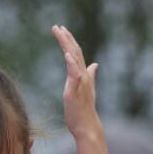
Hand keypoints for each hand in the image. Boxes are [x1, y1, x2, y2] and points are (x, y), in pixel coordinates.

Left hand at [53, 24, 102, 142]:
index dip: (69, 41)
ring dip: (67, 45)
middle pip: (75, 52)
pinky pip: (74, 76)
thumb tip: (94, 64)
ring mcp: (80, 83)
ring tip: (60, 33)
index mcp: (83, 75)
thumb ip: (90, 75)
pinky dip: (72, 64)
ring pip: (74, 59)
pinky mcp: (74, 92)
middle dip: (66, 38)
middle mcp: (83, 76)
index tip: (62, 30)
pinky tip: (67, 54)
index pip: (76, 53)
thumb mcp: (85, 89)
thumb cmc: (84, 110)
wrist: (87, 127)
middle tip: (57, 26)